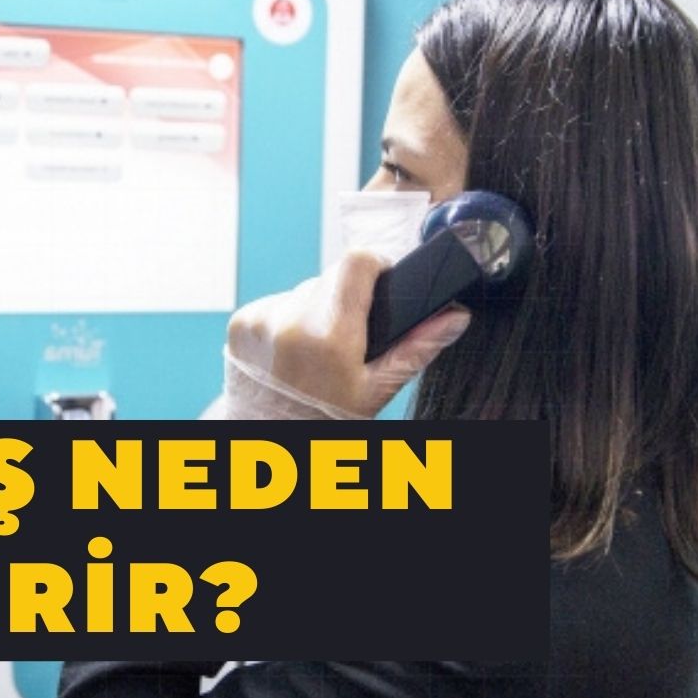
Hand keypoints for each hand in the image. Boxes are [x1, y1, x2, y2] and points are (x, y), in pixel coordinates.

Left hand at [226, 249, 471, 417]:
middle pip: (332, 277)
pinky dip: (288, 320)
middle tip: (349, 336)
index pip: (357, 261)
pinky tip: (291, 351)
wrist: (268, 436)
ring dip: (316, 311)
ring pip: (304, 291)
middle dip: (346, 299)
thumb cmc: (324, 416)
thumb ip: (417, 347)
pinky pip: (277, 303)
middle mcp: (291, 321)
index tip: (381, 282)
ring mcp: (262, 320)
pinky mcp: (241, 322)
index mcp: (330, 336)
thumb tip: (456, 316)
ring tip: (317, 350)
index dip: (376, 265)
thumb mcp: (376, 388)